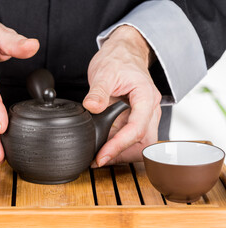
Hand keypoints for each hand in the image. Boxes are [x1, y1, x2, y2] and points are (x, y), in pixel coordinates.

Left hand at [83, 25, 161, 166]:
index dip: (119, 146)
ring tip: (98, 156)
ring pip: (139, 145)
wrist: (123, 54)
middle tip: (99, 159)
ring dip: (121, 153)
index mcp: (146, 98)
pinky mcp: (136, 119)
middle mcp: (150, 110)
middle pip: (143, 143)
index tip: (101, 156)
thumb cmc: (117, 60)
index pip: (137, 129)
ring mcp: (144, 116)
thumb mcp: (104, 72)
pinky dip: (118, 146)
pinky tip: (103, 147)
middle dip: (122, 155)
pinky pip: (131, 138)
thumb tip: (92, 107)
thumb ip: (98, 91)